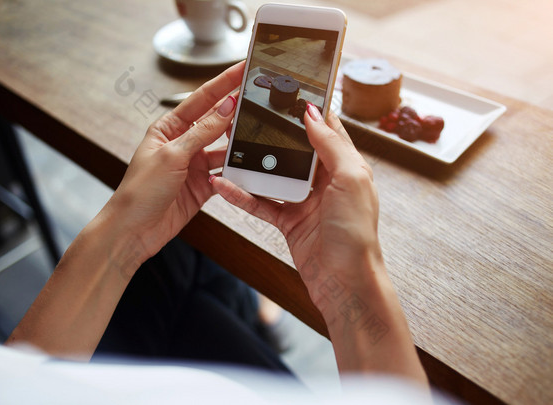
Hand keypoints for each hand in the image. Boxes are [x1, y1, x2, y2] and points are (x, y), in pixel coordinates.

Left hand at [100, 61, 243, 265]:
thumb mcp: (172, 155)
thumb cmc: (140, 192)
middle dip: (236, 110)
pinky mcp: (203, 186)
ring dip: (239, 143)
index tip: (242, 69)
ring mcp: (194, 165)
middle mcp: (183, 144)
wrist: (134, 231)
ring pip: (225, 148)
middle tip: (259, 96)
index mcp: (168, 128)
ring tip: (258, 133)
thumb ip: (203, 132)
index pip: (201, 100)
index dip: (223, 83)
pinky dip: (237, 170)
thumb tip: (226, 107)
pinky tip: (248, 165)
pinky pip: (226, 173)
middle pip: (216, 121)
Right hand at [210, 104, 382, 314]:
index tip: (289, 92)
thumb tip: (313, 114)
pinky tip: (226, 186)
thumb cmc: (356, 234)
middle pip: (295, 150)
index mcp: (346, 166)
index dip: (310, 111)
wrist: (344, 283)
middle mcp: (326, 181)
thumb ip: (331, 146)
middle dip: (274, 134)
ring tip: (230, 148)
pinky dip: (243, 195)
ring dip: (253, 165)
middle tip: (250, 116)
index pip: (327, 129)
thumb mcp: (350, 180)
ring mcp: (305, 201)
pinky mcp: (289, 220)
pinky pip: (262, 203)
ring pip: (274, 175)